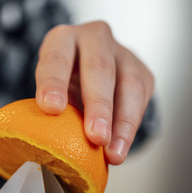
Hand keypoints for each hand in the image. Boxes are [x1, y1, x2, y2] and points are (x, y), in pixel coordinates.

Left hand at [34, 21, 153, 164]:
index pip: (56, 58)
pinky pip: (141, 100)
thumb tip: (48, 145)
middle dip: (99, 105)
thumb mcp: (50, 88)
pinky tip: (121, 148)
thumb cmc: (64, 84)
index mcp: (62, 39)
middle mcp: (95, 39)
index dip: (53, 83)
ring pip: (129, 85)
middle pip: (99, 69)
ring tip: (114, 153)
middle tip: (96, 136)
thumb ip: (51, 108)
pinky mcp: (143, 72)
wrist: (92, 74)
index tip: (51, 108)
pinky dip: (131, 128)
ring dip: (122, 123)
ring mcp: (123, 53)